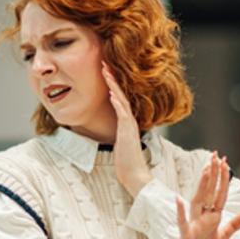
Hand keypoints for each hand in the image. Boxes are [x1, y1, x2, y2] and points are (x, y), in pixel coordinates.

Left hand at [105, 64, 152, 196]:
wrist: (135, 175)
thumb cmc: (126, 162)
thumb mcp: (120, 143)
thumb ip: (118, 133)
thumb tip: (113, 128)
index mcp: (127, 122)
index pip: (120, 98)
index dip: (113, 84)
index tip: (106, 71)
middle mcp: (130, 120)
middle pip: (121, 94)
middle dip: (112, 78)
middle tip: (104, 63)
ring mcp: (130, 125)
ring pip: (122, 99)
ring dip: (113, 85)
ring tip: (105, 71)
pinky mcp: (128, 131)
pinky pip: (122, 113)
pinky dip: (117, 102)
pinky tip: (111, 92)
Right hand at [167, 152, 239, 238]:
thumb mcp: (223, 236)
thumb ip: (236, 223)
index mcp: (212, 215)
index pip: (219, 193)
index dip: (224, 178)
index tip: (226, 161)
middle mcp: (202, 215)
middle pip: (209, 191)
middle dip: (213, 174)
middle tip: (215, 154)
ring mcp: (193, 223)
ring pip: (197, 200)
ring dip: (201, 186)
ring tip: (205, 170)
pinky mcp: (185, 234)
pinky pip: (182, 221)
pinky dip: (180, 211)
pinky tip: (178, 200)